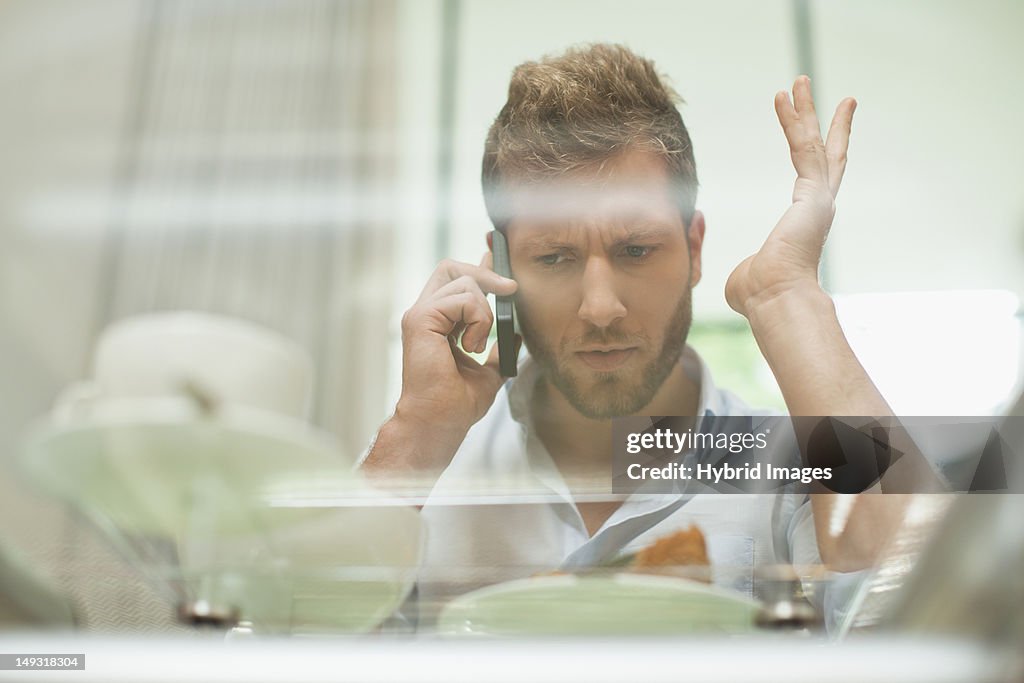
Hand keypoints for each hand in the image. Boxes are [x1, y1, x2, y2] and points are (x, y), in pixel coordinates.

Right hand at [395, 254, 517, 439]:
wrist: (441, 421)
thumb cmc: (457, 404)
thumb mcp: (489, 372)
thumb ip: (499, 351)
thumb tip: (516, 335)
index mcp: (437, 323)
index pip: (454, 279)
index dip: (479, 268)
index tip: (502, 272)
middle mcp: (425, 314)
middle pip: (451, 267)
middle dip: (485, 274)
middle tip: (510, 291)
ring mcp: (420, 315)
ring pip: (462, 281)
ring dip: (484, 312)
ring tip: (477, 345)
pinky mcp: (420, 319)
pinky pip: (461, 298)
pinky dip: (477, 319)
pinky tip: (471, 346)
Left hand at [725, 76, 855, 316]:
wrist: (776, 299)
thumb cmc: (760, 294)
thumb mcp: (747, 277)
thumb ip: (748, 268)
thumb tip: (742, 279)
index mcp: (806, 224)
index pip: (817, 179)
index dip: (823, 153)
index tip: (824, 133)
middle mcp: (819, 207)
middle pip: (828, 156)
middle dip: (828, 125)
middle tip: (840, 100)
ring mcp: (819, 199)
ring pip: (815, 144)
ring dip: (808, 112)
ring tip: (799, 82)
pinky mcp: (812, 193)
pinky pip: (802, 147)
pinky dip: (794, 121)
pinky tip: (784, 97)